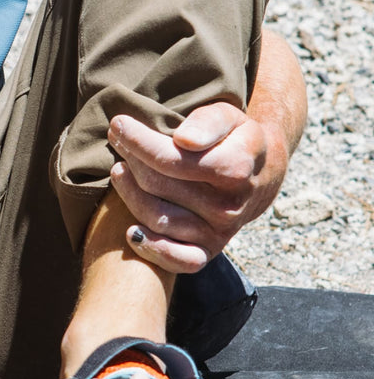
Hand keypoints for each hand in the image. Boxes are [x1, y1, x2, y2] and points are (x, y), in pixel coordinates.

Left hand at [107, 102, 288, 273]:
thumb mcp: (229, 117)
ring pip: (158, 218)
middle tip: (117, 141)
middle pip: (158, 185)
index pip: (171, 159)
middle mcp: (228, 205)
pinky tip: (132, 232)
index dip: (138, 141)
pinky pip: (180, 261)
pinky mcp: (210, 251)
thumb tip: (184, 140)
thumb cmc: (234, 140)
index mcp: (235, 169)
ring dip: (130, 194)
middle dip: (131, 160)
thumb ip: (208, 122)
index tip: (119, 124)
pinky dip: (153, 250)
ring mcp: (219, 232)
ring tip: (118, 170)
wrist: (260, 176)